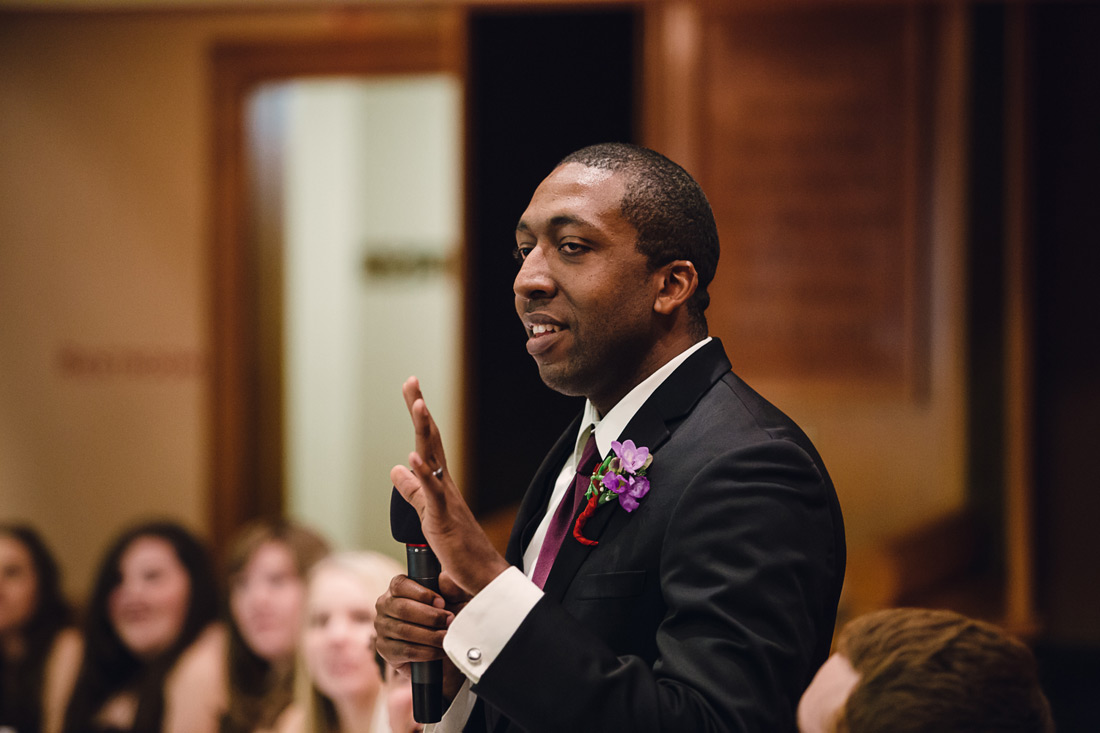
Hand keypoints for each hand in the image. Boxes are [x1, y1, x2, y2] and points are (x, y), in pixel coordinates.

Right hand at [374, 573, 467, 700]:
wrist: (434, 646)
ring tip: (447, 637)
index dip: (422, 594)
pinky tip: (440, 650)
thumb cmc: (440, 617)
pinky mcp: (384, 650)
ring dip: (431, 635)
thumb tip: (445, 578)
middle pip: (403, 609)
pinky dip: (427, 651)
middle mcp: (384, 606)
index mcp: (395, 589)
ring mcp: (381, 628)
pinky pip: (406, 651)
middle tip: (449, 621)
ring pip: (405, 631)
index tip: (442, 602)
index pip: (400, 585)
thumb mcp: (446, 598)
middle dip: (430, 616)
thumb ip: (447, 587)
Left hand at [391, 377, 510, 594]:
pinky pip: (432, 493)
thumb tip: (397, 467)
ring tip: (416, 405)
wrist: (482, 576)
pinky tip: (413, 458)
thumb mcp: (427, 516)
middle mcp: (445, 485)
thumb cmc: (458, 548)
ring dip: (424, 431)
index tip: (411, 390)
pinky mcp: (444, 518)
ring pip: (434, 459)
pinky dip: (423, 474)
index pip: (426, 443)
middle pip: (431, 440)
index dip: (418, 417)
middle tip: (411, 382)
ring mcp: (446, 499)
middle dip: (420, 410)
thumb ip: (413, 492)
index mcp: (440, 484)